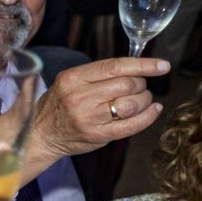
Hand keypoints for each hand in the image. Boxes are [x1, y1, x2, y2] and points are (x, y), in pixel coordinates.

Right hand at [13, 57, 167, 177]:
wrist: (39, 134)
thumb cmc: (58, 105)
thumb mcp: (69, 82)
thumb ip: (97, 75)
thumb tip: (135, 68)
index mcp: (73, 78)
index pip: (114, 66)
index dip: (143, 65)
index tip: (162, 65)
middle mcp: (80, 97)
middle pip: (127, 84)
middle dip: (140, 84)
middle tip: (138, 88)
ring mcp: (89, 118)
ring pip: (132, 103)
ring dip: (144, 100)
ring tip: (140, 100)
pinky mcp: (97, 135)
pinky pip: (131, 125)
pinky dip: (148, 116)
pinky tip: (153, 110)